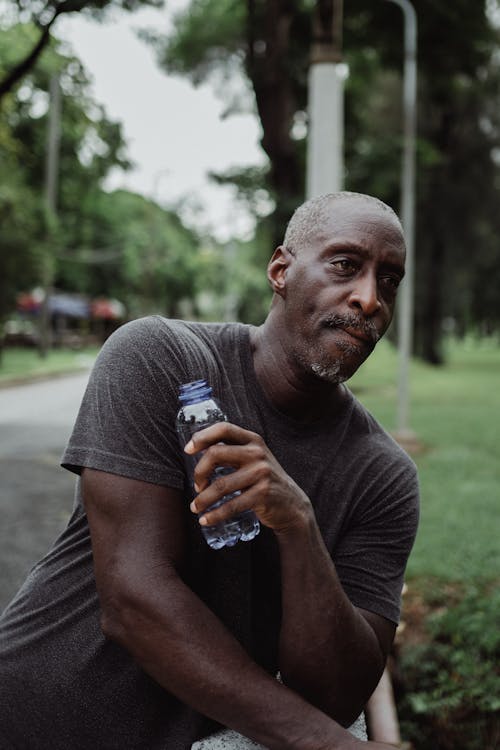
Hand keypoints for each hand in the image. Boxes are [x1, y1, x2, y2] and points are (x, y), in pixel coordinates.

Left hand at [184, 422, 312, 532]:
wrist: (292, 504)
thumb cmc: (264, 480)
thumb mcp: (253, 459)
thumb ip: (232, 452)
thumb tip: (198, 452)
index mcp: (253, 440)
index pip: (224, 429)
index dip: (202, 436)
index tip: (188, 449)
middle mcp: (257, 452)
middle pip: (216, 453)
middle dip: (199, 471)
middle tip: (197, 486)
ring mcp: (261, 473)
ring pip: (220, 484)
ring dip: (203, 499)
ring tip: (196, 507)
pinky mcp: (263, 494)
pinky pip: (231, 505)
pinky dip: (215, 515)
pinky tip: (206, 520)